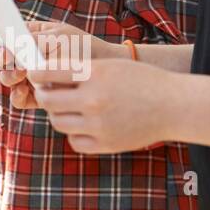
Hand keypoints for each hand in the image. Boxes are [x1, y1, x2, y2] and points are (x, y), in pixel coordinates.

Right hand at [0, 20, 117, 109]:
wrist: (109, 72)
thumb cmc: (84, 48)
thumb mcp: (57, 38)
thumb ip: (29, 42)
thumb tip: (3, 46)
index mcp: (30, 35)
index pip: (4, 37)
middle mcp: (28, 55)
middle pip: (2, 59)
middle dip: (2, 62)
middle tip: (10, 63)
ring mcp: (33, 75)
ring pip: (9, 79)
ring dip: (9, 78)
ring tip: (19, 77)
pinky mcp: (40, 94)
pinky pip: (21, 98)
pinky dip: (19, 97)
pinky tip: (24, 94)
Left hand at [27, 57, 173, 153]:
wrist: (174, 106)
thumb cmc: (141, 80)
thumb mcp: (109, 66)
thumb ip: (78, 70)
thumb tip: (45, 75)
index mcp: (93, 74)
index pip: (48, 72)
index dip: (36, 73)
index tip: (35, 74)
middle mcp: (93, 100)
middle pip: (48, 100)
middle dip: (43, 94)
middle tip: (47, 91)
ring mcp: (99, 125)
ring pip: (58, 122)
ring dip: (57, 114)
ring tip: (66, 107)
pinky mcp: (106, 144)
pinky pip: (74, 141)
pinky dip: (74, 133)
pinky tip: (82, 124)